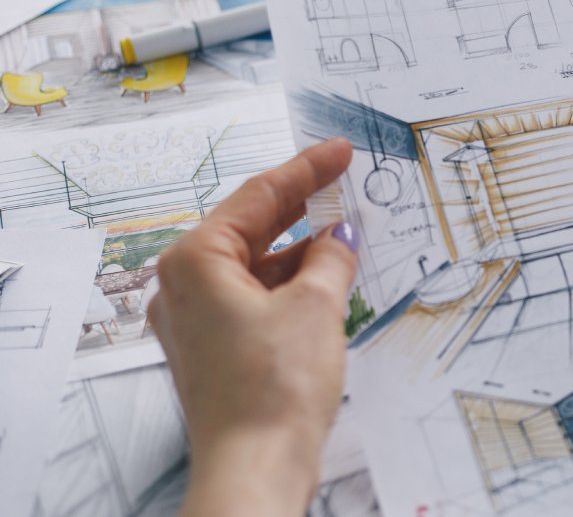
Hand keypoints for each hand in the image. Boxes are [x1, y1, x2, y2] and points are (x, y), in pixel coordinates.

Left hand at [149, 139, 357, 514]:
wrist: (256, 467)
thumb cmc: (272, 389)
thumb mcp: (316, 306)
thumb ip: (329, 258)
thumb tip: (339, 237)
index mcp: (194, 261)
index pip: (257, 198)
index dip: (306, 170)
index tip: (337, 151)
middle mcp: (183, 286)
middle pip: (248, 228)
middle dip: (299, 205)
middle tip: (340, 177)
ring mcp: (196, 321)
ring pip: (253, 265)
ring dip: (298, 249)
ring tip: (344, 232)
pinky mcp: (214, 349)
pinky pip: (253, 297)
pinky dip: (288, 284)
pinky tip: (323, 278)